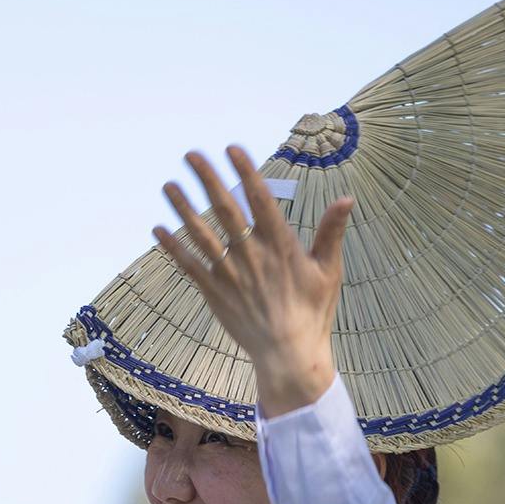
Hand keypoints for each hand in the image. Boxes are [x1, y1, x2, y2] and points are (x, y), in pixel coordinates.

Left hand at [152, 145, 354, 417]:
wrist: (288, 354)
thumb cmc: (313, 311)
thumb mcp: (329, 270)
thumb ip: (332, 232)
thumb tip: (346, 198)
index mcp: (281, 245)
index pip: (260, 199)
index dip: (245, 172)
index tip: (232, 149)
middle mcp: (252, 255)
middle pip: (225, 209)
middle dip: (207, 179)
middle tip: (191, 155)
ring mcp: (230, 274)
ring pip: (201, 234)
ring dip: (183, 208)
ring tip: (168, 185)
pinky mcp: (214, 293)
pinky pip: (188, 266)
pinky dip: (172, 247)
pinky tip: (158, 228)